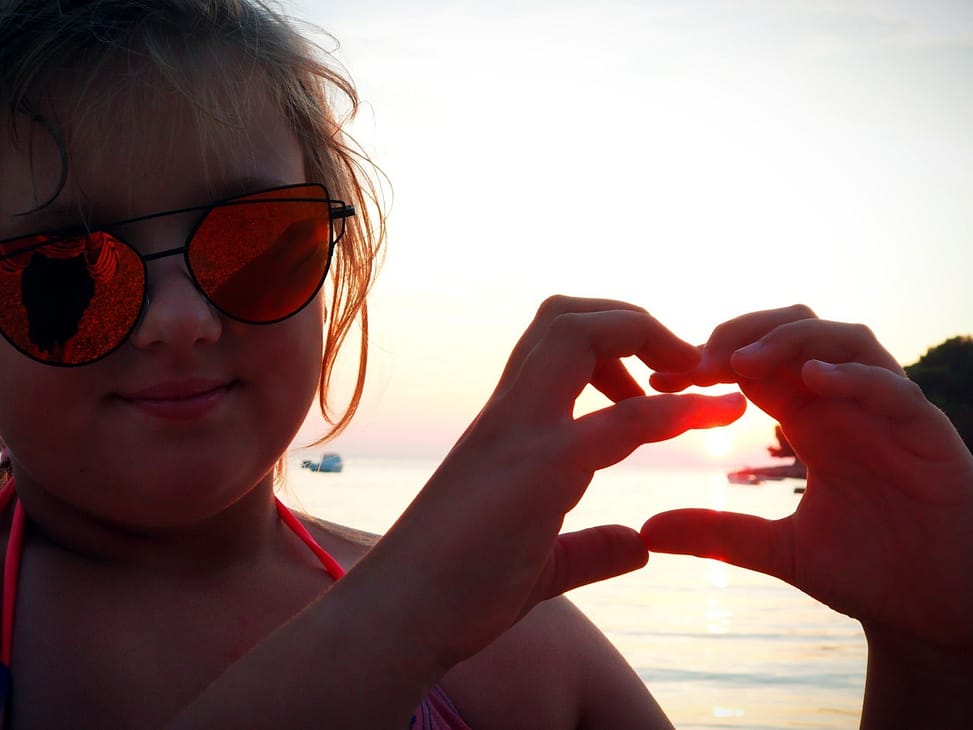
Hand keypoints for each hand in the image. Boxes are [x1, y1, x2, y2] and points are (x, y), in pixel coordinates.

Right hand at [366, 296, 745, 670]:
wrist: (403, 617)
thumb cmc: (456, 589)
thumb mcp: (541, 563)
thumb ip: (591, 549)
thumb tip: (638, 546)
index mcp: (510, 426)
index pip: (557, 342)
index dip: (614, 344)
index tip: (657, 384)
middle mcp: (513, 412)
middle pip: (567, 314)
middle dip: (632, 320)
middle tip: (682, 366)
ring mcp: (523, 434)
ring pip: (582, 335)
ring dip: (651, 340)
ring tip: (700, 377)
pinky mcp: (540, 470)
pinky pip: (620, 420)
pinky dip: (677, 411)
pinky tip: (721, 416)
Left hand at [642, 306, 972, 652]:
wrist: (934, 612)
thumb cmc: (866, 570)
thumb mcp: (778, 550)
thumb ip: (719, 534)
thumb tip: (649, 531)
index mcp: (808, 420)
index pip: (755, 365)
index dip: (707, 361)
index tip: (659, 380)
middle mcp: (845, 404)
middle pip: (796, 330)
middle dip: (743, 334)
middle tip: (696, 362)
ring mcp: (887, 413)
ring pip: (845, 340)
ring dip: (791, 340)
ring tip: (742, 363)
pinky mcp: (928, 435)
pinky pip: (894, 389)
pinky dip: (855, 376)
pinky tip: (816, 381)